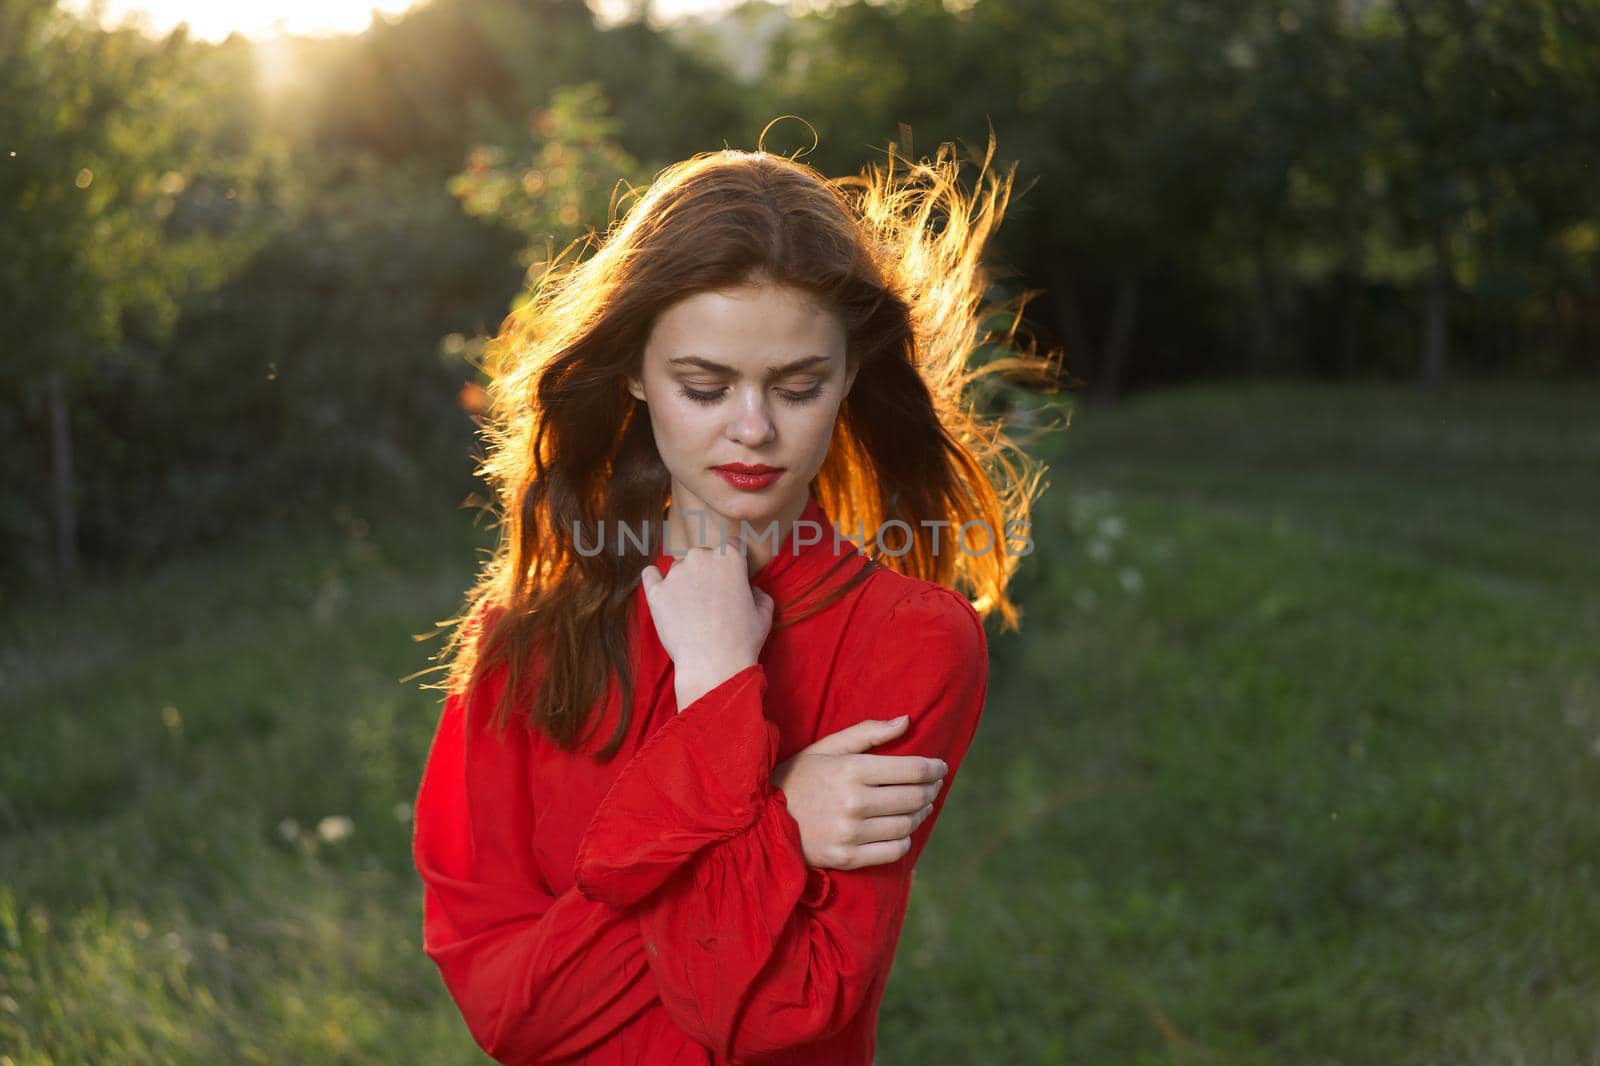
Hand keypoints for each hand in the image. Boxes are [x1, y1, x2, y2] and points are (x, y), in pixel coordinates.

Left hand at [640, 535, 774, 708]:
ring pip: (677, 566)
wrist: (714, 664)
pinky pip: (650, 574)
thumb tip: (751, 590)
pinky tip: (662, 592)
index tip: (729, 577)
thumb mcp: (764, 613)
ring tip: (689, 605)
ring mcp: (675, 574)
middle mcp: (701, 558)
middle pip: (702, 554)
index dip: (730, 562)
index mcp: (729, 557)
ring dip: (683, 578)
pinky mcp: (656, 592)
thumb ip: (759, 593)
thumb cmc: (742, 639)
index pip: (730, 546)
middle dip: (705, 570)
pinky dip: (655, 580)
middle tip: (709, 596)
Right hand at [771, 715, 947, 870]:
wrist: (763, 821)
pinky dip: (905, 839)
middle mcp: (853, 803)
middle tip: (935, 783)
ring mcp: (850, 834)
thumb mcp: (827, 747)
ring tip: (923, 803)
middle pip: (914, 797)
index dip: (933, 768)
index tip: (941, 766)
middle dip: (932, 788)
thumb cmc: (799, 777)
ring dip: (922, 812)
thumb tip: (906, 721)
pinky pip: (894, 851)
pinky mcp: (847, 858)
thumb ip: (868, 733)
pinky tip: (903, 828)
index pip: (911, 770)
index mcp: (850, 770)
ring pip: (907, 824)